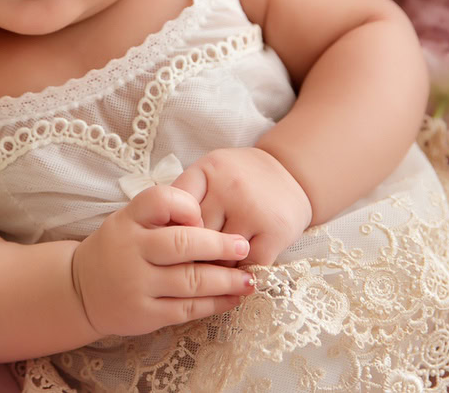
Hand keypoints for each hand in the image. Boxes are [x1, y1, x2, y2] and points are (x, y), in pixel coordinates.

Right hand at [70, 184, 256, 338]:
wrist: (81, 290)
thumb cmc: (117, 248)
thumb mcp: (129, 220)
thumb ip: (161, 215)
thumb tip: (208, 220)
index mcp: (128, 221)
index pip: (161, 201)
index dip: (188, 206)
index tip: (206, 215)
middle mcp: (131, 251)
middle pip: (182, 244)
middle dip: (219, 245)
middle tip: (243, 245)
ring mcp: (138, 285)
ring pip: (191, 280)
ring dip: (226, 280)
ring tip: (250, 279)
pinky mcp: (146, 314)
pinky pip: (188, 308)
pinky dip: (215, 303)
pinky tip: (232, 298)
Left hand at [169, 147, 312, 266]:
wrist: (292, 173)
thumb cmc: (239, 178)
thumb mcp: (208, 174)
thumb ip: (183, 197)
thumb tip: (156, 237)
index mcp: (208, 170)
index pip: (174, 208)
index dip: (167, 232)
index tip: (166, 246)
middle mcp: (231, 187)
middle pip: (195, 237)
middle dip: (187, 256)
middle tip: (183, 269)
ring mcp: (254, 210)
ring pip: (220, 257)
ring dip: (213, 270)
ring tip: (210, 274)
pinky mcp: (276, 232)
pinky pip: (247, 266)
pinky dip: (238, 277)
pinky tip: (234, 276)